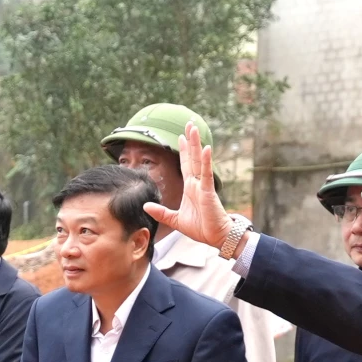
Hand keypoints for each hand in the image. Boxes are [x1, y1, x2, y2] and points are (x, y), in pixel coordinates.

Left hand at [143, 122, 231, 249]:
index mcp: (190, 188)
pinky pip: (207, 174)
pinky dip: (206, 161)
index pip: (185, 165)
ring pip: (199, 161)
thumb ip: (161, 213)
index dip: (183, 151)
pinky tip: (206, 148)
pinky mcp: (209, 192)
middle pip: (192, 158)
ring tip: (193, 129)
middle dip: (189, 141)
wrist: (215, 237)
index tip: (179, 137)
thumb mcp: (175, 220)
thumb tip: (145, 206)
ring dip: (196, 144)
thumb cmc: (201, 228)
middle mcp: (197, 184)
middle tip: (188, 124)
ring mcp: (204, 186)